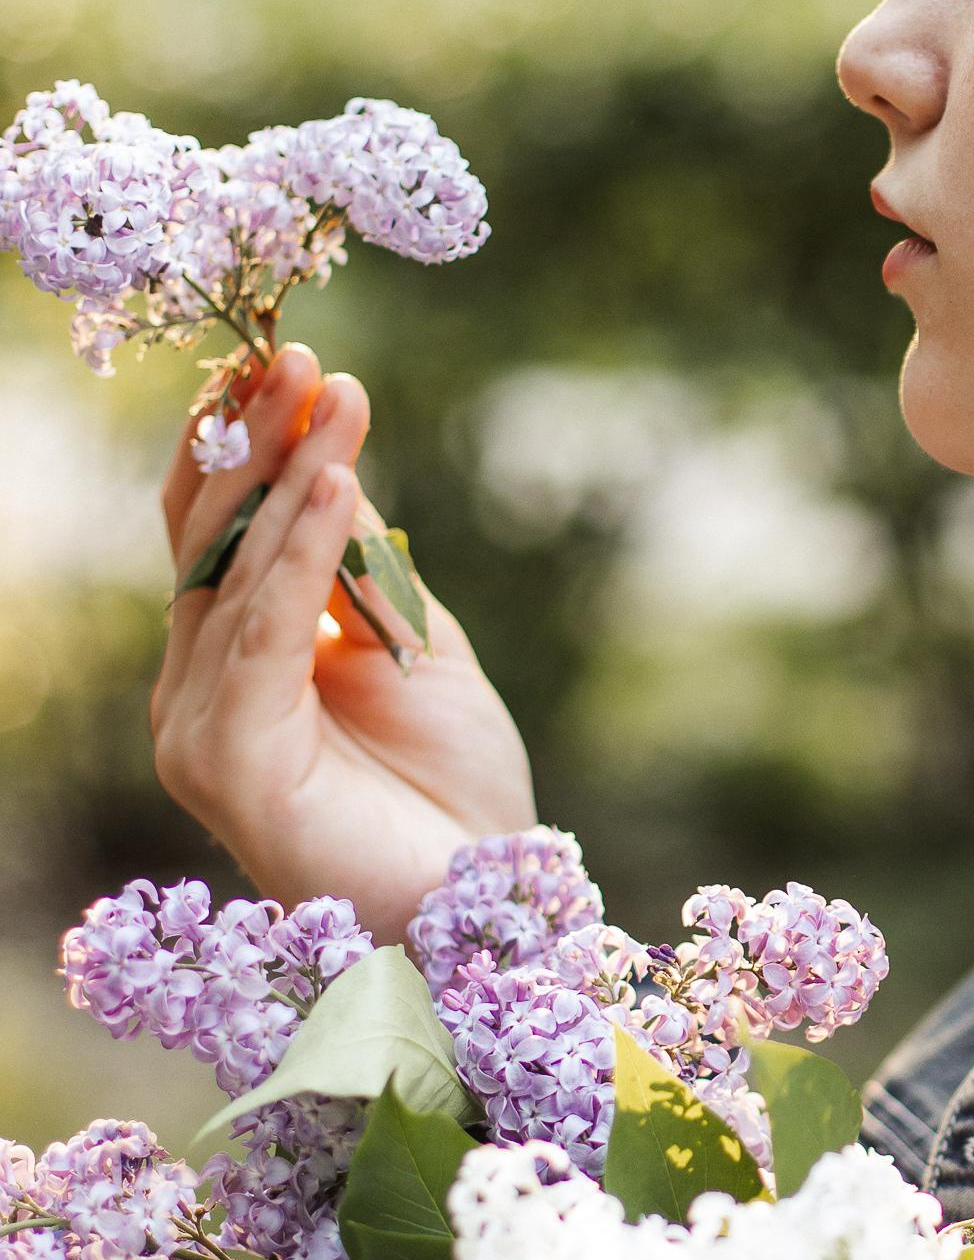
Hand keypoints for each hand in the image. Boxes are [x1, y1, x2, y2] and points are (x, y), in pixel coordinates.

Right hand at [153, 344, 539, 941]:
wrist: (487, 905)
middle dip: (252, 439)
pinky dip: (295, 554)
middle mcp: (201, 690)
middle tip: (299, 354)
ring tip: (331, 400)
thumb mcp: (417, 649)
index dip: (251, 446)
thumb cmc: (455, 795)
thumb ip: (363, 571)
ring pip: (232, 576)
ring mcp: (200, 728)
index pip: (222, 535)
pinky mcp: (224, 762)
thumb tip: (334, 468)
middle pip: (206, 540)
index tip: (298, 361)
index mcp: (238, 663)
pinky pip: (261, 635)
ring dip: (286, 479)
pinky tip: (335, 487)